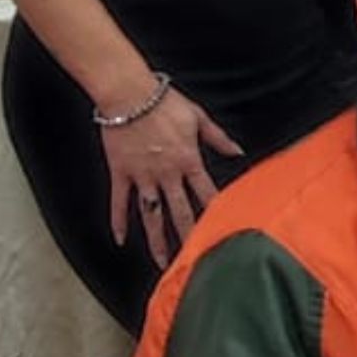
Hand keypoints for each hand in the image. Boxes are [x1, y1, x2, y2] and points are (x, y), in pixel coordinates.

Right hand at [98, 83, 243, 266]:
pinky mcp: (121, 173)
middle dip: (189, 238)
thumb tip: (238, 152)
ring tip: (162, 262)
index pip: (207, 193)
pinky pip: (120, 202)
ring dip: (157, 240)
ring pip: (151, 215)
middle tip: (195, 261)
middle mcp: (166, 174)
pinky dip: (118, 221)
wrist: (128, 93)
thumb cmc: (164, 102)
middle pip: (180, 212)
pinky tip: (120, 240)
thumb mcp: (199, 117)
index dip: (216, 213)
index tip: (225, 232)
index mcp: (188, 160)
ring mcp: (142, 176)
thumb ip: (219, 138)